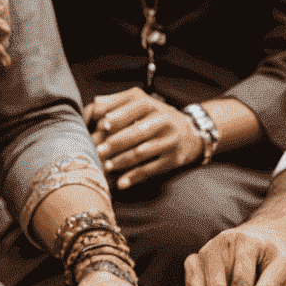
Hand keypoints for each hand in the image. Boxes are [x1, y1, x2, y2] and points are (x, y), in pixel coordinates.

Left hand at [86, 88, 201, 188]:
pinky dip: (134, 177)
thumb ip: (117, 101)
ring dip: (122, 160)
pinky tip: (121, 183)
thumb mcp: (141, 103)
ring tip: (106, 166)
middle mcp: (163, 120)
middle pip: (138, 131)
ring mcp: (170, 141)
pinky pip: (151, 169)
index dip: (118, 116)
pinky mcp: (173, 159)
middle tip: (98, 150)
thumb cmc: (156, 117)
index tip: (102, 125)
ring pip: (143, 152)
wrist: (190, 133)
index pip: (134, 108)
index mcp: (151, 104)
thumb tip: (95, 102)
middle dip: (116, 142)